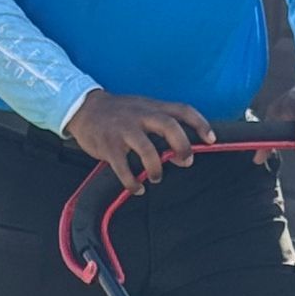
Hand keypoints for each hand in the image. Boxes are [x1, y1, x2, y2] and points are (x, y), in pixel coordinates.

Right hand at [64, 89, 212, 187]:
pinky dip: (133, 182)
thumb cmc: (119, 114)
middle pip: (169, 126)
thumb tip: (184, 155)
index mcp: (152, 107)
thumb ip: (162, 126)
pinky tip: (137, 188)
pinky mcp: (109, 145)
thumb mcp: (142, 110)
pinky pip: (124, 168)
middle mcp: (140, 115)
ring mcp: (124, 129)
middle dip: (182, 145)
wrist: (83, 108)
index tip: (211, 139)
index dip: (200, 123)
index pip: (182, 109)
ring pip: (147, 149)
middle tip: (185, 161)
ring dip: (156, 168)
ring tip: (157, 177)